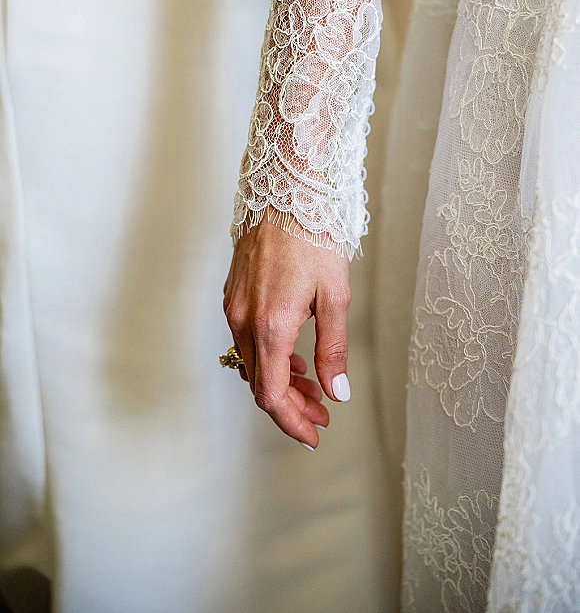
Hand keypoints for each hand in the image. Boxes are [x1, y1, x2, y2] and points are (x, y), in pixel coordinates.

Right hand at [223, 212, 350, 448]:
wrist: (283, 191)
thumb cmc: (313, 236)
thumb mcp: (335, 295)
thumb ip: (333, 348)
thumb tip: (336, 391)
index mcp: (271, 324)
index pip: (272, 395)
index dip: (292, 422)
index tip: (314, 434)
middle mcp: (244, 319)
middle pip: (260, 384)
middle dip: (291, 407)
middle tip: (320, 416)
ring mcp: (234, 307)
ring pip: (252, 363)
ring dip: (280, 383)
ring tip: (312, 388)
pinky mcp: (233, 295)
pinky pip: (246, 340)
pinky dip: (269, 358)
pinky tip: (293, 357)